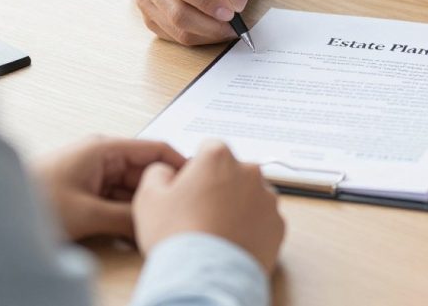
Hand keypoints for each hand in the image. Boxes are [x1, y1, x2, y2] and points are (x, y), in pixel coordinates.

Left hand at [32, 138, 184, 240]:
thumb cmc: (34, 201)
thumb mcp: (88, 213)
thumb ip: (127, 217)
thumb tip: (157, 220)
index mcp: (104, 148)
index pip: (155, 149)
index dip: (179, 164)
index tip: (199, 181)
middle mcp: (102, 157)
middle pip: (145, 172)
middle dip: (159, 193)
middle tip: (178, 213)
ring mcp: (94, 174)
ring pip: (131, 189)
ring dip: (142, 207)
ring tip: (157, 225)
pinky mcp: (86, 191)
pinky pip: (117, 200)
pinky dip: (126, 214)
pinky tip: (135, 230)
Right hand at [133, 0, 258, 45]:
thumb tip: (237, 2)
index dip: (207, 1)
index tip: (231, 12)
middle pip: (177, 11)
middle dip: (210, 24)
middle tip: (234, 26)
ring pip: (176, 28)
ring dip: (207, 33)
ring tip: (228, 28)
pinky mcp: (148, 18)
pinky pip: (174, 37)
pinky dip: (199, 38)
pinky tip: (213, 29)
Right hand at [134, 141, 284, 272]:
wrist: (204, 277)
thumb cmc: (178, 236)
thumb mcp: (149, 197)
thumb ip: (158, 173)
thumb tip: (166, 171)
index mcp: (218, 157)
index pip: (208, 150)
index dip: (196, 170)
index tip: (190, 189)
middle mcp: (249, 172)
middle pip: (232, 172)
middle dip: (219, 187)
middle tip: (201, 214)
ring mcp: (267, 199)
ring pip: (250, 196)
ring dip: (237, 207)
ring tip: (216, 232)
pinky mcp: (279, 225)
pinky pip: (263, 221)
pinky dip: (251, 229)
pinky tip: (232, 243)